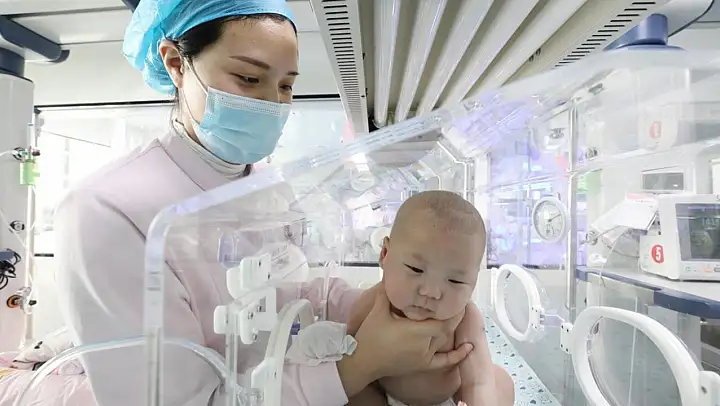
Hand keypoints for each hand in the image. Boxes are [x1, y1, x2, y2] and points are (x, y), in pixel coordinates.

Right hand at [350, 283, 472, 377]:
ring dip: (452, 328)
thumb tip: (390, 274)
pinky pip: (444, 361)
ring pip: (445, 340)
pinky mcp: (423, 365)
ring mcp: (425, 356)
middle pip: (447, 328)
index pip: (443, 319)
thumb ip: (386, 293)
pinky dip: (458, 355)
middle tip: (460, 301)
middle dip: (454, 315)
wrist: (362, 362)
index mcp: (416, 330)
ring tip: (459, 314)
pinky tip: (469, 347)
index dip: (453, 309)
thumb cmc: (370, 336)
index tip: (459, 296)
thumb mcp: (378, 310)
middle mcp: (425, 344)